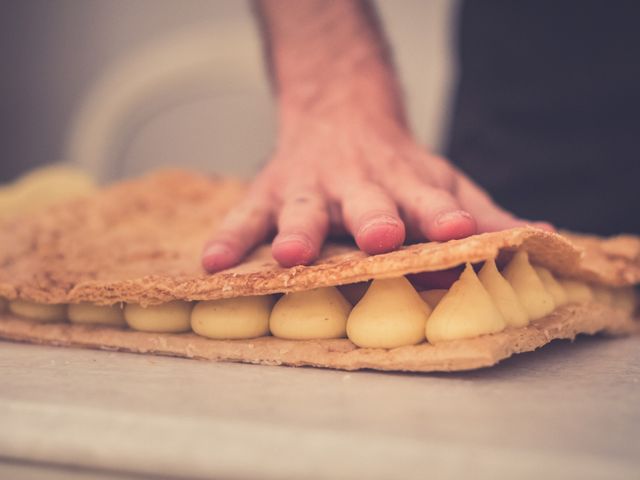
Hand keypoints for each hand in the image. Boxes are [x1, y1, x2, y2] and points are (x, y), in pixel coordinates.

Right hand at [202, 108, 549, 271]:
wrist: (339, 109)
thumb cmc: (396, 163)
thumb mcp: (440, 179)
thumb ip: (482, 210)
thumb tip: (539, 236)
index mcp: (405, 184)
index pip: (429, 199)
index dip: (442, 215)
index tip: (457, 232)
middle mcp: (359, 185)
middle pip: (366, 202)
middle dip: (372, 219)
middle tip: (380, 236)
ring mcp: (311, 187)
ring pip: (303, 207)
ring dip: (298, 229)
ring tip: (291, 254)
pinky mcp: (270, 191)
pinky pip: (244, 216)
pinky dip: (230, 238)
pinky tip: (213, 264)